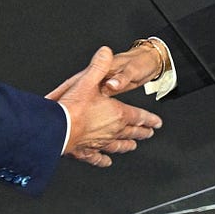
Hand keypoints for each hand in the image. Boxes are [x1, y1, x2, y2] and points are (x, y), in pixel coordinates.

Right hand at [48, 46, 162, 165]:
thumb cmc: (74, 108)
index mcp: (117, 114)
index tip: (157, 123)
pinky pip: (98, 158)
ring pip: (118, 145)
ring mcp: (100, 143)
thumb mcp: (88, 80)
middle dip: (141, 132)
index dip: (150, 119)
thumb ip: (99, 65)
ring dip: (126, 145)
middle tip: (149, 133)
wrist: (57, 129)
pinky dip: (103, 160)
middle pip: (131, 132)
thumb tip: (106, 52)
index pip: (139, 116)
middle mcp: (112, 130)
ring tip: (131, 146)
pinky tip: (106, 161)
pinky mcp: (87, 152)